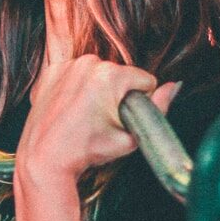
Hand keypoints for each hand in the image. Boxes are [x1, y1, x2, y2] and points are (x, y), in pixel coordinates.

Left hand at [15, 55, 181, 187]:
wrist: (45, 158)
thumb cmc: (86, 151)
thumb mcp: (130, 137)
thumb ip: (158, 109)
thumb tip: (174, 87)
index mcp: (111, 75)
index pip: (144, 80)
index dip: (140, 102)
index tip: (123, 118)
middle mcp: (89, 62)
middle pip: (120, 75)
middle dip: (117, 94)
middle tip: (102, 120)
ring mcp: (68, 65)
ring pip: (98, 73)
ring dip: (97, 89)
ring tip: (86, 115)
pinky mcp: (51, 71)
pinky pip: (75, 74)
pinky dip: (76, 87)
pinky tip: (71, 108)